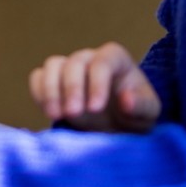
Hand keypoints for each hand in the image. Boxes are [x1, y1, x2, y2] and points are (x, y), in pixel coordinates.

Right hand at [29, 41, 159, 132]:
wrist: (117, 128)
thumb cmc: (135, 116)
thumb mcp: (147, 114)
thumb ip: (142, 106)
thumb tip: (126, 99)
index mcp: (116, 59)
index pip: (103, 62)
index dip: (97, 83)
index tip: (96, 108)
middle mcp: (90, 58)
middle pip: (75, 62)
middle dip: (72, 88)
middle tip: (73, 114)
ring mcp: (69, 67)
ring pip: (53, 65)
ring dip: (51, 90)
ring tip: (55, 114)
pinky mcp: (52, 81)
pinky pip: (38, 77)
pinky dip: (39, 93)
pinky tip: (48, 111)